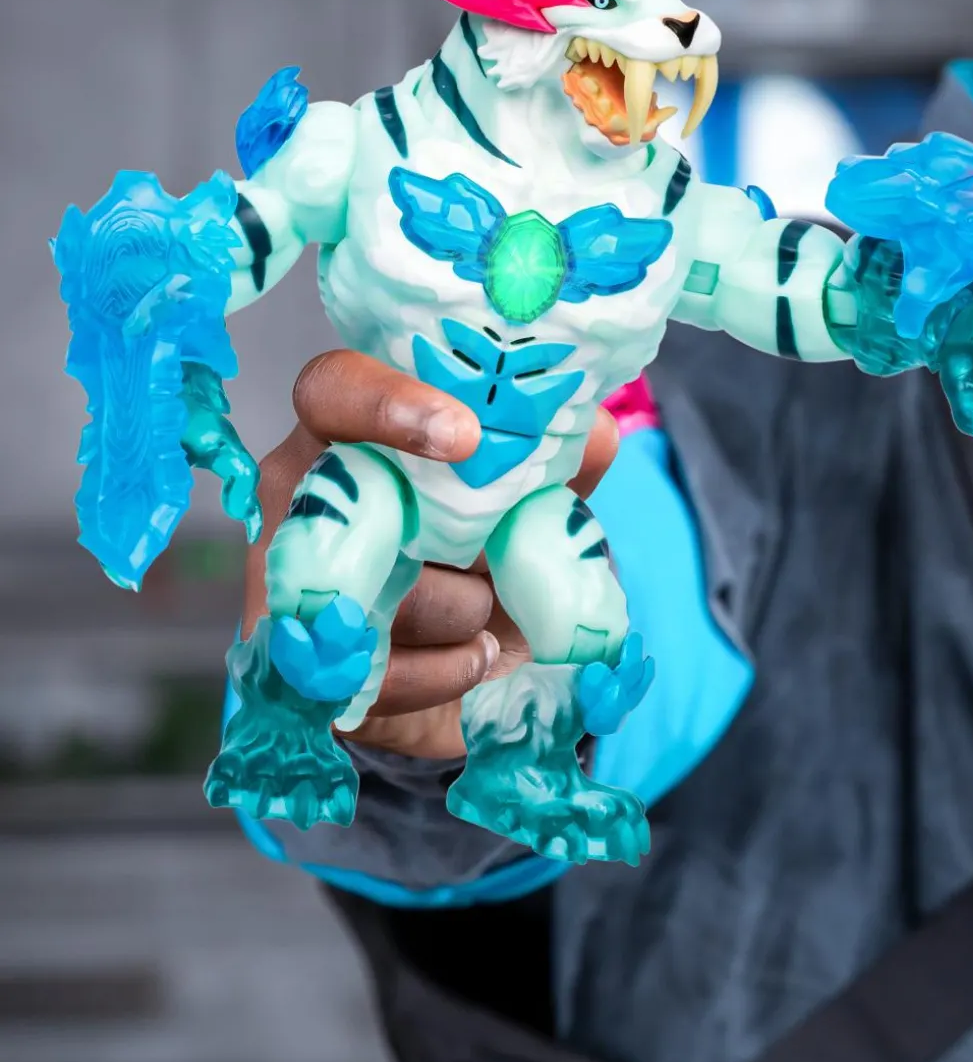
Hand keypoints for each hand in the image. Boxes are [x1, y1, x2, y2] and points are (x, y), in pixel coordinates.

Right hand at [242, 350, 619, 760]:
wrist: (457, 667)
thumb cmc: (484, 556)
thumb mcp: (530, 505)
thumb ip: (558, 466)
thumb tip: (592, 431)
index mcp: (351, 432)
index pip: (334, 388)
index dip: (388, 403)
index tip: (466, 436)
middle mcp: (301, 495)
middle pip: (360, 504)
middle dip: (456, 541)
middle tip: (499, 556)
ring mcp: (290, 579)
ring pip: (388, 594)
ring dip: (467, 609)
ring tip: (486, 608)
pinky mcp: (300, 664)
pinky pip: (386, 673)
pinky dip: (451, 668)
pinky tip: (472, 656)